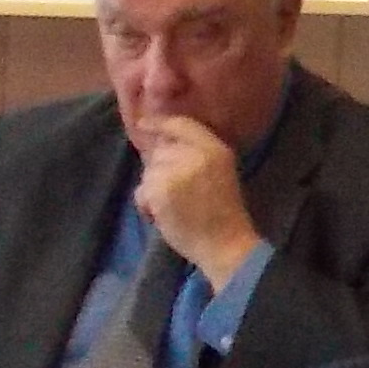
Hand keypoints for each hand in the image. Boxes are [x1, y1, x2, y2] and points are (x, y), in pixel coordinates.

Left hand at [127, 110, 261, 288]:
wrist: (226, 244)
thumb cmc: (223, 214)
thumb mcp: (219, 172)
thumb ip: (196, 154)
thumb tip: (161, 142)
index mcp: (216, 148)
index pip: (181, 124)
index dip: (159, 123)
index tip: (143, 124)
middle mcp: (196, 154)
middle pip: (160, 151)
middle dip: (160, 170)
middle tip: (175, 194)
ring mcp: (177, 170)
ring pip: (149, 171)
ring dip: (153, 190)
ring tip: (171, 208)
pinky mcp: (161, 190)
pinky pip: (142, 190)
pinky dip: (147, 205)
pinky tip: (163, 217)